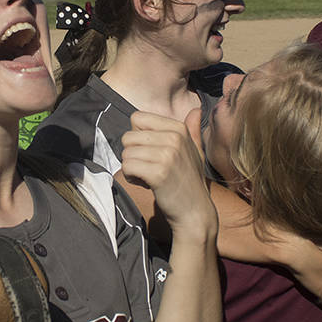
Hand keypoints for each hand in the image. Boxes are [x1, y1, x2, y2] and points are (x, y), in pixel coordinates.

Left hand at [120, 110, 216, 239]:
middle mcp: (174, 138)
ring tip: (148, 176)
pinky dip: (131, 178)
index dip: (138, 137)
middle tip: (148, 167)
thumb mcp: (196, 151)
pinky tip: (145, 184)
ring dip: (131, 168)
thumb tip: (195, 110)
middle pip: (128, 136)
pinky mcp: (158, 173)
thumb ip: (192, 130)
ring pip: (126, 153)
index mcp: (179, 128)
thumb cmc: (190, 181)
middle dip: (132, 154)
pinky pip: (127, 167)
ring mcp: (167, 155)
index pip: (137, 118)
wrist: (195, 211)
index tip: (151, 152)